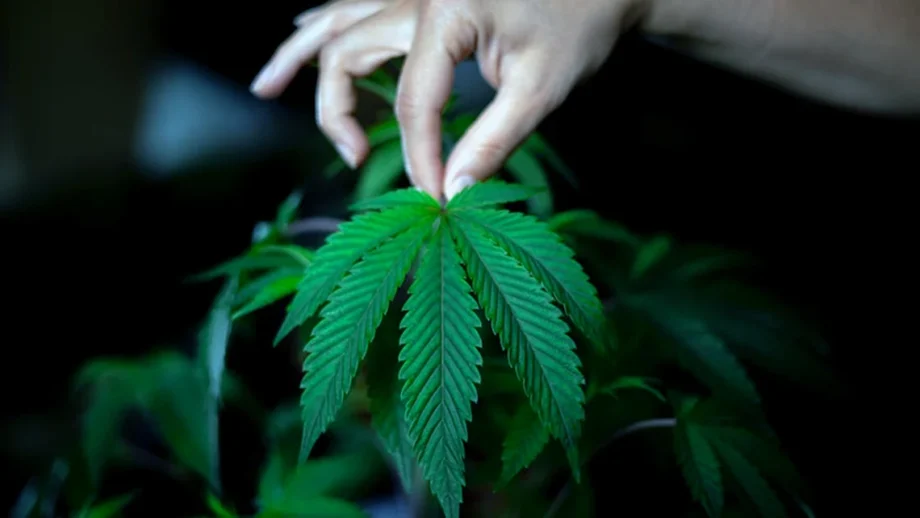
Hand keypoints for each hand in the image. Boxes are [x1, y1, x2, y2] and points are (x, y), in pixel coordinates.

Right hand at [251, 0, 638, 199]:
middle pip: (347, 52)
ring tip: (261, 87)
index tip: (432, 197)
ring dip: (298, 55)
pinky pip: (356, 5)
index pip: (412, 100)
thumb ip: (494, 142)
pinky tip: (303, 31)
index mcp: (445, 9)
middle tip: (356, 159)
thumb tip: (452, 191)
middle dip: (339, 111)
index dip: (417, 155)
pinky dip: (326, 25)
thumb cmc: (579, 26)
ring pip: (336, 19)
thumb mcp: (542, 88)